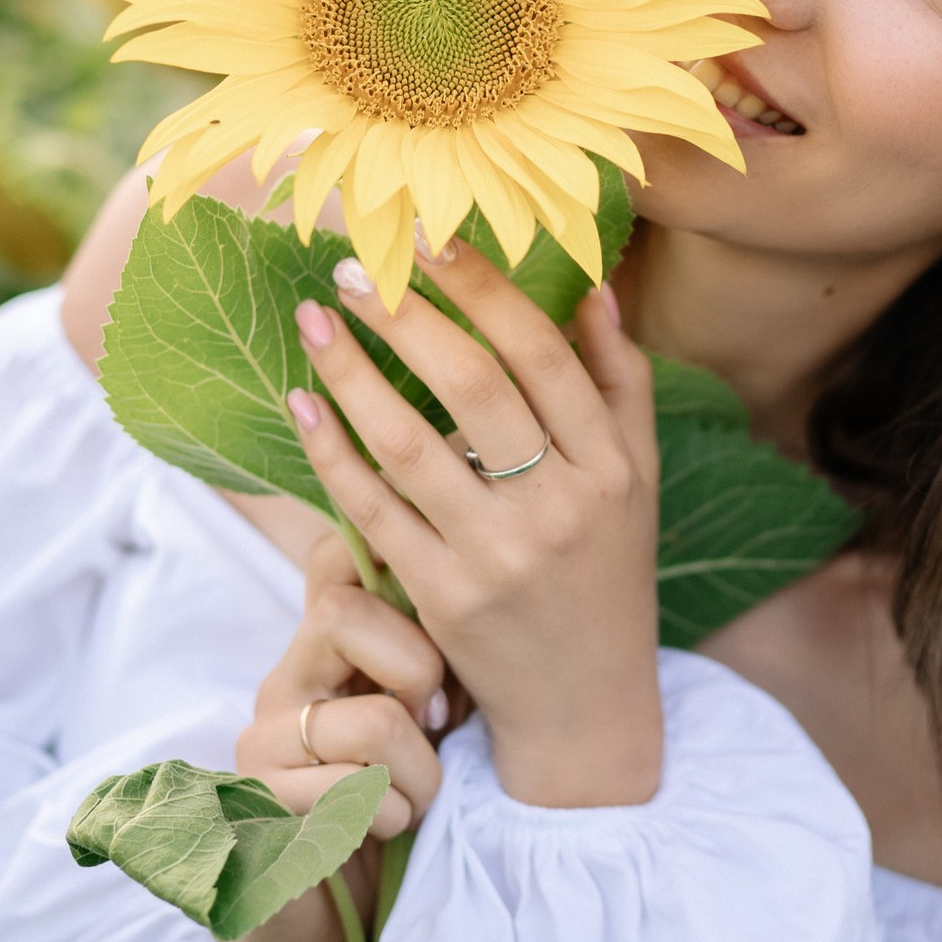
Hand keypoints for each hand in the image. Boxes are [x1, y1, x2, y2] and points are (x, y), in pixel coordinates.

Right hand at [220, 534, 446, 941]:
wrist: (338, 913)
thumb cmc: (399, 799)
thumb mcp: (431, 712)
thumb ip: (436, 651)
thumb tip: (470, 582)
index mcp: (323, 648)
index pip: (331, 557)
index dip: (391, 571)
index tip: (437, 632)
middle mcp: (282, 682)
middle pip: (343, 615)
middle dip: (420, 674)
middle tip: (440, 723)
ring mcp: (259, 743)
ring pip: (371, 719)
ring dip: (421, 772)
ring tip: (418, 796)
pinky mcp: (256, 808)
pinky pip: (350, 794)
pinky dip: (392, 816)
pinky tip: (385, 829)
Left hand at [286, 236, 662, 809]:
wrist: (586, 703)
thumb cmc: (609, 571)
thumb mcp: (638, 477)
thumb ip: (617, 380)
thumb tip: (592, 283)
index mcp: (612, 466)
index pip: (544, 356)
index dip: (484, 289)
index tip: (431, 238)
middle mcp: (561, 507)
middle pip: (477, 389)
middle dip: (408, 317)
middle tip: (354, 269)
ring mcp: (498, 558)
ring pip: (412, 446)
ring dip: (353, 374)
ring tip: (313, 321)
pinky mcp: (444, 601)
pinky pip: (373, 513)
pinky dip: (332, 453)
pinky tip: (302, 404)